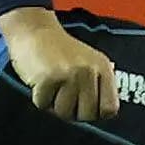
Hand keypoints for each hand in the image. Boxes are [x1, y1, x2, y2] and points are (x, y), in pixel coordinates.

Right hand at [0, 8, 120, 121]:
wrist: (34, 29)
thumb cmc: (60, 50)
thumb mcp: (89, 61)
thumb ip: (99, 83)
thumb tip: (104, 112)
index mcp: (103, 68)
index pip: (110, 108)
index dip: (95, 113)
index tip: (83, 106)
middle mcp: (89, 71)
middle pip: (86, 115)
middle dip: (72, 111)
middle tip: (62, 95)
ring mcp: (69, 75)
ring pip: (64, 113)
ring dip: (53, 104)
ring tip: (52, 85)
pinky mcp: (48, 78)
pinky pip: (43, 104)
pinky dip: (39, 97)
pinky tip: (40, 80)